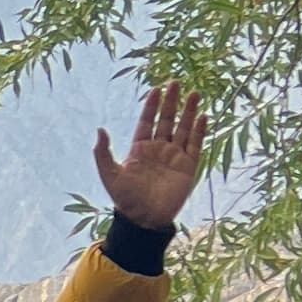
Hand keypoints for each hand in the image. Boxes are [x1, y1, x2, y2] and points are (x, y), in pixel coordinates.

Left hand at [92, 79, 206, 232]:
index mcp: (140, 148)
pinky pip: (195, 145)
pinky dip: (199, 131)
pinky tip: (203, 116)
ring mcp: (174, 156)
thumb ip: (103, 153)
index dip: (151, 106)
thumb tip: (99, 129)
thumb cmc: (125, 199)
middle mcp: (158, 149)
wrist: (144, 219)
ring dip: (189, 112)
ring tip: (194, 93)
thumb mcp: (110, 174)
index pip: (147, 121)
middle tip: (176, 82)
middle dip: (171, 102)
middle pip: (167, 120)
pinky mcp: (188, 167)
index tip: (156, 89)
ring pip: (183, 129)